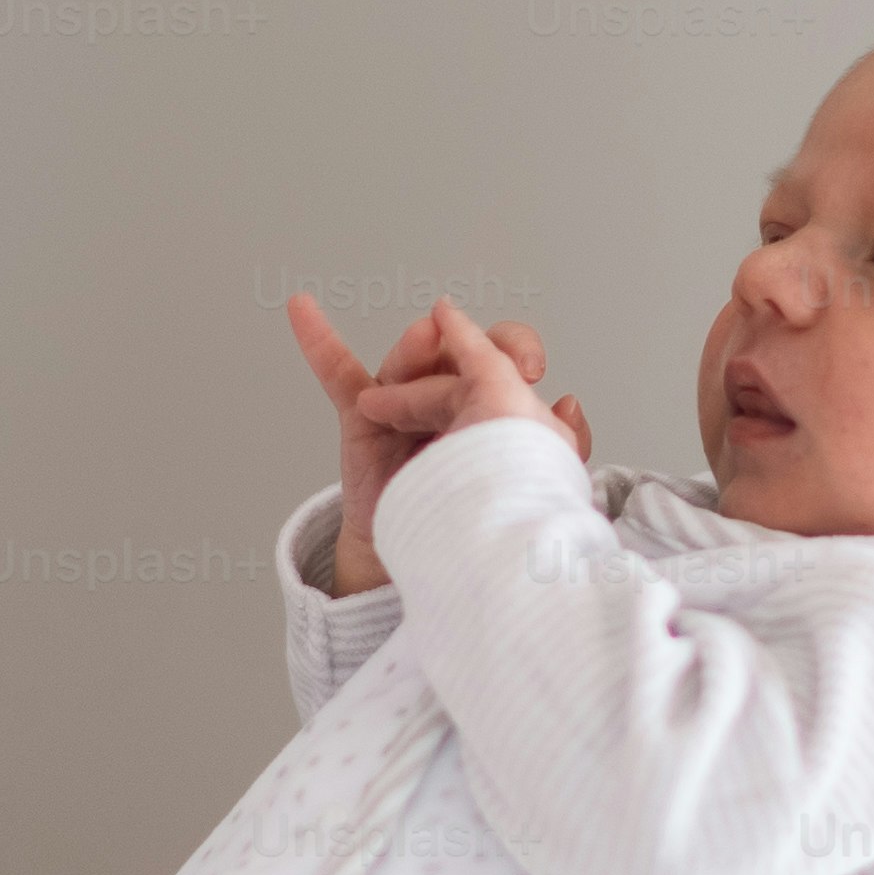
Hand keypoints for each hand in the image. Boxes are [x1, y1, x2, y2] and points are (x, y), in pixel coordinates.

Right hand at [288, 294, 588, 593]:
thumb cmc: (482, 516)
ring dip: (414, 353)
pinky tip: (302, 308)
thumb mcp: (535, 475)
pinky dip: (318, 341)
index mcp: (496, 400)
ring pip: (409, 363)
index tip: (533, 370)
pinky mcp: (363, 419)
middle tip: (483, 367)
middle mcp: (449, 396)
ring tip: (424, 342)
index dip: (520, 350)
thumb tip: (571, 399)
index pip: (507, 354)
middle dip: (469, 352)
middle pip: (457, 352)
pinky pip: (339, 375)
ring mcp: (403, 404)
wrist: (433, 565)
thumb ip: (558, 438)